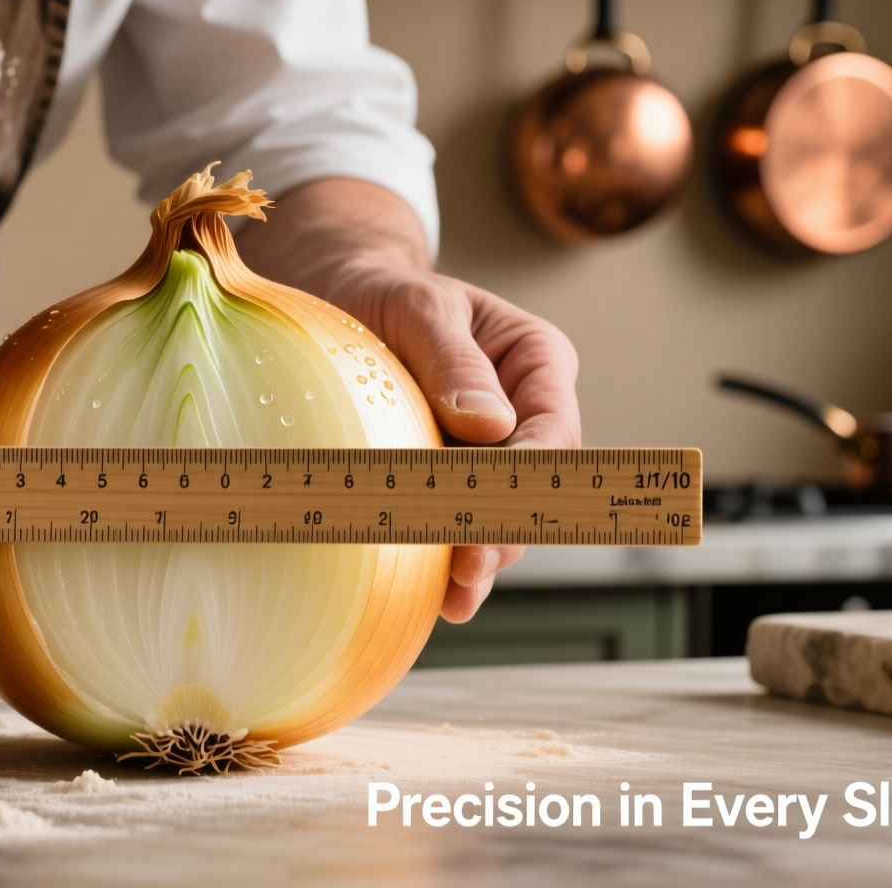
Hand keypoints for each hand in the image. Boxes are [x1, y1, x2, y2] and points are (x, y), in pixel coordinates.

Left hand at [327, 267, 580, 621]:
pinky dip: (447, 557)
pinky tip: (439, 597)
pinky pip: (456, 522)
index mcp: (535, 362)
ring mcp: (486, 454)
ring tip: (458, 595)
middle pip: (531, 485)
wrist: (341, 301)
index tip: (496, 509)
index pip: (551, 430)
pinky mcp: (446, 479)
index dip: (529, 477)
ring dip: (480, 556)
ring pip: (496, 514)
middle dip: (504, 529)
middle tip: (471, 568)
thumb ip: (453, 358)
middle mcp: (522, 414)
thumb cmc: (386, 294)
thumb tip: (490, 424)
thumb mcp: (419, 306)